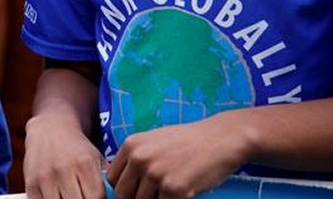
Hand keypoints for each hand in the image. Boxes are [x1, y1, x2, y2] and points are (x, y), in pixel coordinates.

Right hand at [24, 115, 105, 198]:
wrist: (50, 129)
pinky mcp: (31, 183)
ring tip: (70, 196)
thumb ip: (106, 182)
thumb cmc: (77, 149)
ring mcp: (45, 177)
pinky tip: (58, 197)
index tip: (96, 197)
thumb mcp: (96, 159)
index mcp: (84, 164)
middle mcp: (63, 169)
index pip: (97, 198)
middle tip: (83, 196)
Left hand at [107, 115, 246, 198]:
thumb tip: (121, 182)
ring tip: (169, 190)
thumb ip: (135, 158)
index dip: (123, 187)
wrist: (220, 139)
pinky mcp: (174, 189)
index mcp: (131, 145)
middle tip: (154, 193)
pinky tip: (182, 192)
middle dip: (136, 198)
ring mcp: (156, 174)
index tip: (136, 189)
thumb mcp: (153, 141)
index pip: (112, 178)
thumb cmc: (187, 141)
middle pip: (123, 194)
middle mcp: (139, 159)